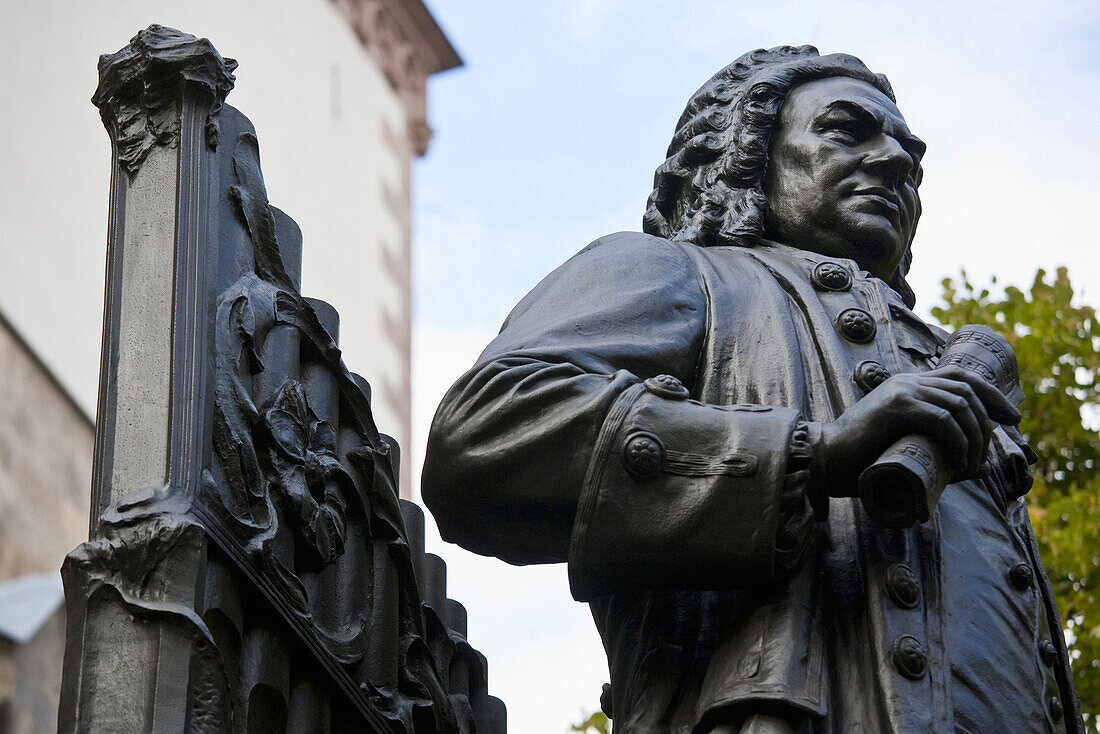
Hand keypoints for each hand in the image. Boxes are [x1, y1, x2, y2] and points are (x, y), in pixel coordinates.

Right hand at [813, 364, 1019, 496]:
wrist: (828, 459)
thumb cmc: (863, 458)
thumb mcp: (905, 446)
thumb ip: (933, 449)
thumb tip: (976, 469)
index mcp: (909, 385)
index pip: (962, 376)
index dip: (993, 394)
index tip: (1011, 418)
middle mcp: (908, 381)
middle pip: (967, 387)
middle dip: (991, 417)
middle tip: (994, 449)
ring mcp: (902, 390)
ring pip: (960, 403)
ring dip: (976, 436)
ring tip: (972, 463)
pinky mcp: (896, 407)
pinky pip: (942, 418)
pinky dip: (959, 441)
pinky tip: (960, 461)